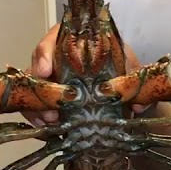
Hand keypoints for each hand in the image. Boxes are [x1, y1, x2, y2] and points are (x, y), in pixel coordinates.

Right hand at [21, 23, 142, 124]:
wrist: (123, 86)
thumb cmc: (122, 67)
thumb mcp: (129, 66)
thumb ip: (133, 79)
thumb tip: (138, 104)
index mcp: (73, 40)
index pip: (52, 40)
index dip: (44, 55)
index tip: (45, 71)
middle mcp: (56, 58)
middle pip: (36, 68)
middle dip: (39, 89)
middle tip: (50, 109)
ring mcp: (51, 79)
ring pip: (32, 90)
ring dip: (37, 107)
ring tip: (50, 122)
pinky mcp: (50, 99)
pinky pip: (36, 107)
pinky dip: (39, 118)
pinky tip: (48, 129)